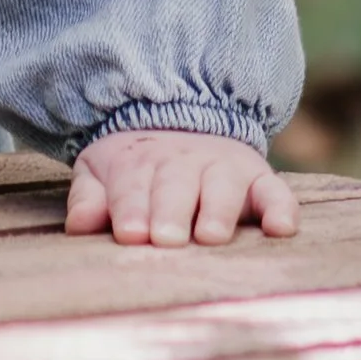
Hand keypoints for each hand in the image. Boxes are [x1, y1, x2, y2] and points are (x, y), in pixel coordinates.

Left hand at [65, 130, 299, 246]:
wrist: (182, 120)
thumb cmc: (135, 169)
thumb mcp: (100, 173)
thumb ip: (89, 199)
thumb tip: (79, 225)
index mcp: (140, 166)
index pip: (132, 188)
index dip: (131, 210)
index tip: (130, 234)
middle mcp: (184, 165)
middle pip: (176, 188)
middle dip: (171, 213)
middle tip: (167, 240)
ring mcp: (224, 169)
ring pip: (223, 188)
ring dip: (218, 211)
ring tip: (211, 236)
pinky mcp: (259, 178)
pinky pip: (275, 191)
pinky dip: (281, 208)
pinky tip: (281, 229)